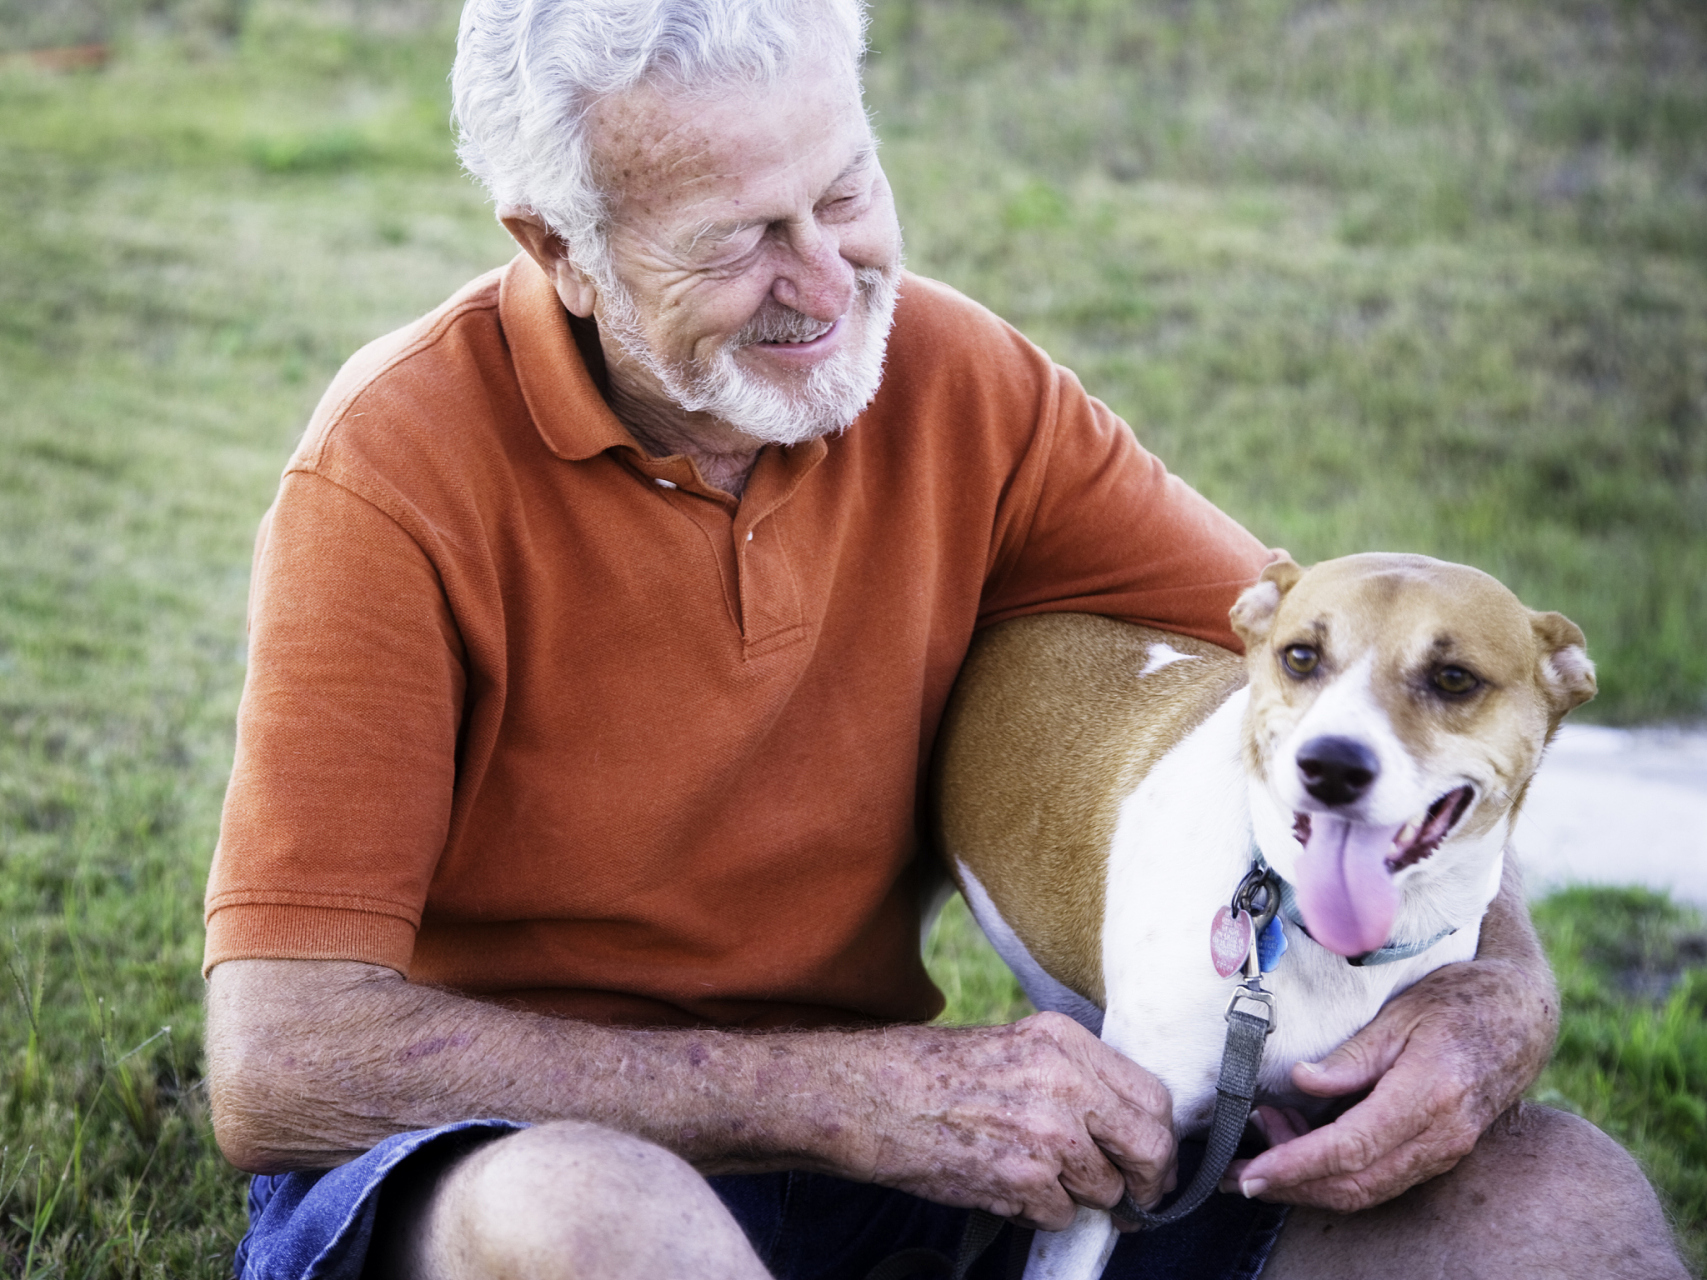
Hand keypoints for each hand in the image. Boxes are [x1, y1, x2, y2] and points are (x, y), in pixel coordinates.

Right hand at [852, 1012, 1176, 1230]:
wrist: (874, 1096)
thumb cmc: (938, 1073)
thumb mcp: (1019, 1048)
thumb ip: (1077, 1079)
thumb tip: (1131, 1131)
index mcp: (1067, 1042)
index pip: (1153, 1097)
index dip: (1159, 1137)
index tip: (1152, 1159)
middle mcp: (1066, 1083)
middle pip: (1151, 1147)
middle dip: (1149, 1182)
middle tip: (1136, 1198)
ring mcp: (1048, 1134)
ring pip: (1107, 1190)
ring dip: (1081, 1198)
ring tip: (1036, 1177)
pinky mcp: (1024, 1179)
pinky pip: (1062, 1215)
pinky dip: (1041, 1213)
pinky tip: (1005, 1184)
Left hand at [1222, 955, 1555, 1211]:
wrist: (1524, 1016)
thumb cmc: (1462, 1001)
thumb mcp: (1401, 1013)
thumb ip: (1352, 1056)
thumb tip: (1301, 1081)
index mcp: (1429, 1096)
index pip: (1350, 1149)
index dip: (1295, 1166)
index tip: (1252, 1173)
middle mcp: (1441, 1136)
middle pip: (1354, 1184)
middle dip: (1290, 1186)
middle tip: (1237, 1171)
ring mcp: (1445, 1150)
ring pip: (1366, 1190)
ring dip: (1309, 1181)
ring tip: (1264, 1140)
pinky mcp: (1440, 1153)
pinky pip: (1381, 1178)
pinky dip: (1335, 1172)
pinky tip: (1302, 1141)